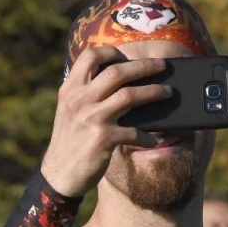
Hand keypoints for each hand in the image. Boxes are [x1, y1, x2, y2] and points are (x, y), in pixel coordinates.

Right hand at [39, 46, 171, 197]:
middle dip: (145, 66)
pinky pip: (133, 132)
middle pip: (117, 72)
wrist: (59, 174)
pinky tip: (153, 140)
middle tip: (162, 65)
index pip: (90, 56)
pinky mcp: (102, 139)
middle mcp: (79, 100)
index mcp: (70, 89)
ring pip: (129, 96)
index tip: (126, 57)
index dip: (111, 52)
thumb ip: (87, 94)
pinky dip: (146, 136)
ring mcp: (91, 118)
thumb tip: (122, 80)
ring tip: (168, 92)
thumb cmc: (70, 140)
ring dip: (154, 92)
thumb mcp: (70, 111)